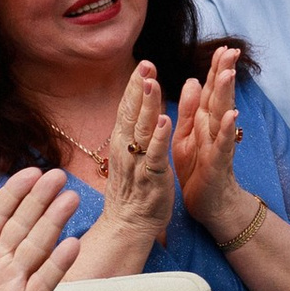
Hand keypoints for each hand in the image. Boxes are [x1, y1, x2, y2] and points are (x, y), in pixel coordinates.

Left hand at [0, 170, 79, 290]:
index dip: (13, 194)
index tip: (32, 172)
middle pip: (22, 226)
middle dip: (40, 200)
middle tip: (60, 176)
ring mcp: (14, 284)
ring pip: (36, 248)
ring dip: (54, 223)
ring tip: (71, 199)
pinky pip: (43, 284)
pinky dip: (57, 266)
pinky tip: (72, 246)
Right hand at [100, 61, 174, 246]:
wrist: (128, 226)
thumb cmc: (132, 189)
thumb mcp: (130, 155)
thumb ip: (133, 130)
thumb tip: (134, 107)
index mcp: (123, 143)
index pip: (128, 109)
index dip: (135, 87)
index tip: (143, 64)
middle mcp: (126, 150)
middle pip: (132, 114)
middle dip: (139, 88)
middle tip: (146, 64)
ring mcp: (138, 163)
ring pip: (142, 130)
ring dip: (148, 106)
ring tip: (153, 83)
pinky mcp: (152, 179)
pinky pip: (155, 156)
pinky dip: (160, 139)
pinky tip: (166, 122)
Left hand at [171, 45, 245, 233]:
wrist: (210, 204)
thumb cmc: (197, 169)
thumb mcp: (187, 134)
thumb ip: (189, 108)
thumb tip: (191, 79)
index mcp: (204, 121)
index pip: (210, 90)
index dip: (216, 69)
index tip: (223, 47)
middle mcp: (215, 129)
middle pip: (219, 97)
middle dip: (224, 74)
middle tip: (230, 51)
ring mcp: (218, 145)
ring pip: (222, 116)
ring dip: (225, 95)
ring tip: (228, 74)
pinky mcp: (217, 163)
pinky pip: (223, 144)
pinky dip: (227, 130)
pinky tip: (232, 116)